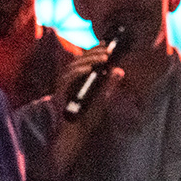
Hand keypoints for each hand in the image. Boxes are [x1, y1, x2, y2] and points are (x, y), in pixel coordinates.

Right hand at [50, 43, 123, 172]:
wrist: (76, 135)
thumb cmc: (88, 119)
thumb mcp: (103, 99)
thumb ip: (110, 85)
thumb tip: (119, 70)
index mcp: (79, 80)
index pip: (85, 60)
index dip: (94, 50)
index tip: (106, 45)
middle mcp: (70, 81)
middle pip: (79, 60)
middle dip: (93, 53)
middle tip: (107, 51)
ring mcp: (64, 86)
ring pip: (74, 66)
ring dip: (88, 60)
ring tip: (103, 58)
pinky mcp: (61, 92)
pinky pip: (68, 78)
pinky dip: (79, 71)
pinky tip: (90, 69)